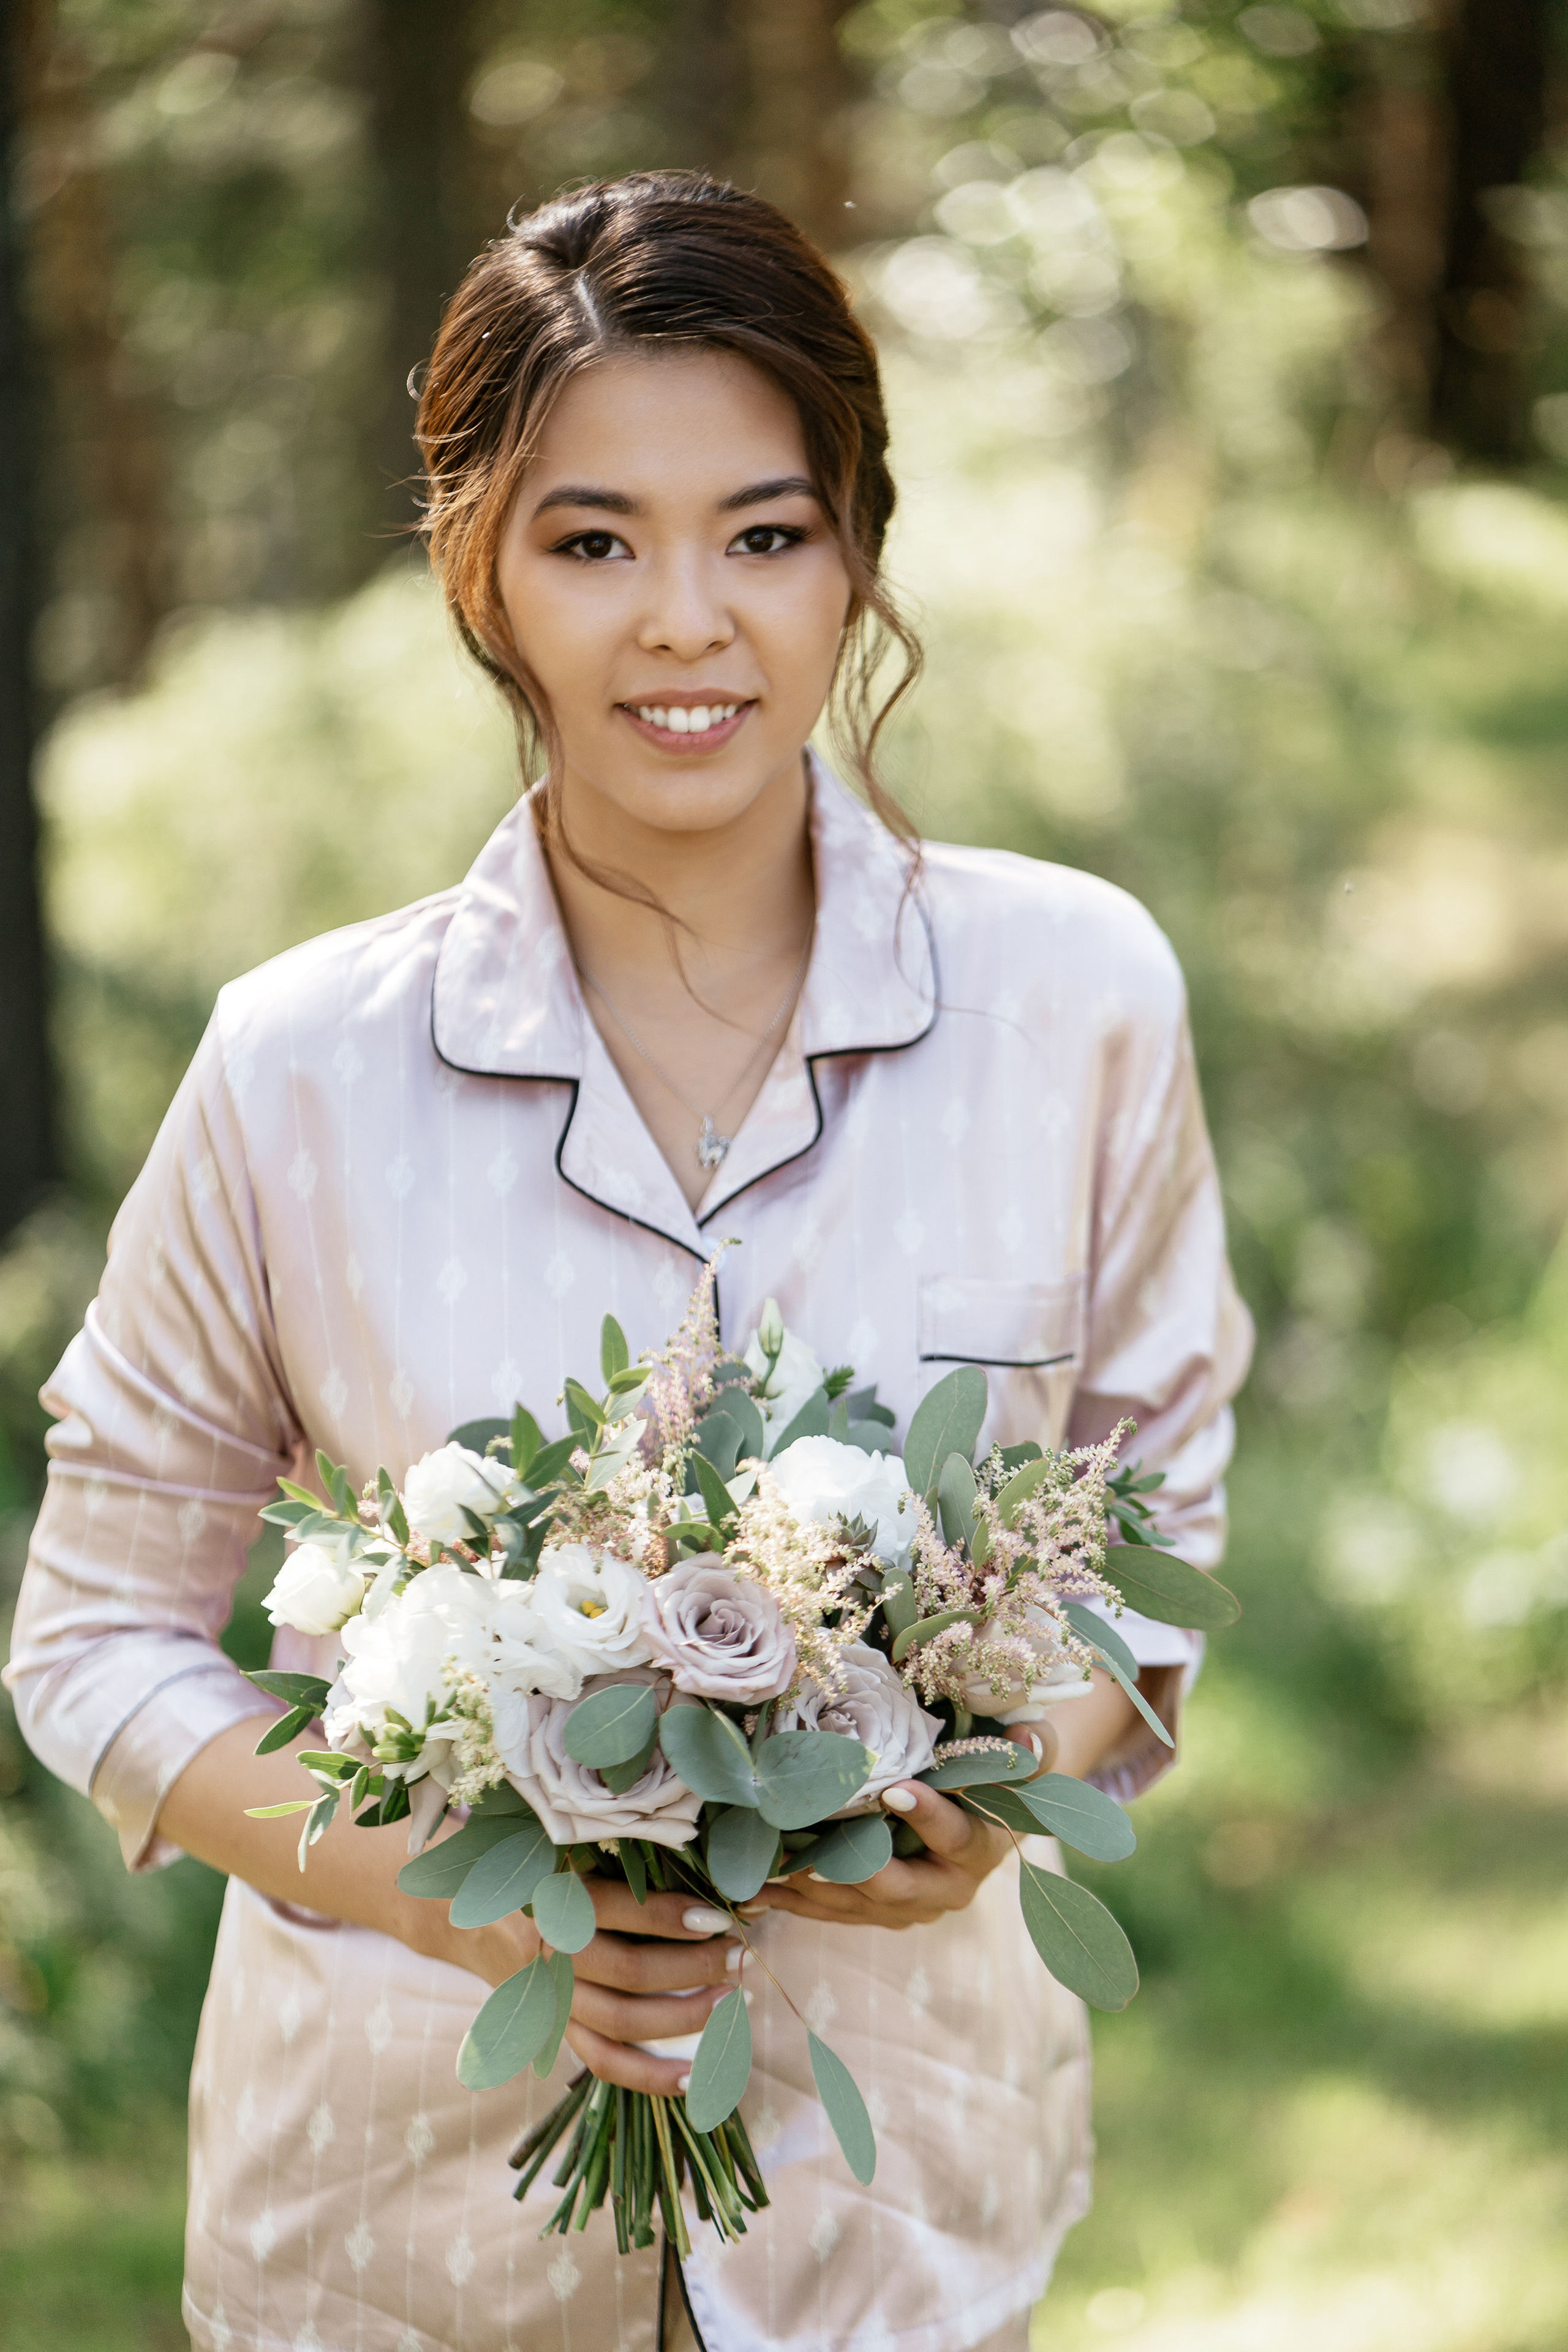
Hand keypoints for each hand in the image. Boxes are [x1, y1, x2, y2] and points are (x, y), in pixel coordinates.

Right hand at [457, 1881, 747, 2096]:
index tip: (719, 1916)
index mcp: (552, 1898)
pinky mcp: (556, 2032)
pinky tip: (696, 2077)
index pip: (615, 1910)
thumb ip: (637, 1869)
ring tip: (732, 2003)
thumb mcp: (577, 1858)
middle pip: (627, 1971)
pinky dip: (651, 2076)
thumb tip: (728, 1884)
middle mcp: (549, 1952)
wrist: (475, 1919)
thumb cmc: (546, 1877)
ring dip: (685, 2017)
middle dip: (693, 1967)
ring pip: (621, 2023)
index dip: (669, 1916)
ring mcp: (551, 1999)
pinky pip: (604, 2063)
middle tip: (738, 1956)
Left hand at [738, 1720, 1052, 1933]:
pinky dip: (792, 1900)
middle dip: (850, 1873)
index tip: (894, 1789)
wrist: (991, 1813)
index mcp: (979, 1850)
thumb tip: (1029, 1737)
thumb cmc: (1004, 1774)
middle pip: (895, 1888)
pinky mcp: (877, 1911)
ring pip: (854, 1905)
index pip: (953, 1835)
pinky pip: (831, 1910)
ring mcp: (909, 1906)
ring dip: (808, 1889)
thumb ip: (1035, 1749)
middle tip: (810, 1856)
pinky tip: (750, 1893)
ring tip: (764, 1871)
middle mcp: (946, 1888)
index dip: (926, 1815)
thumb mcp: (1027, 1758)